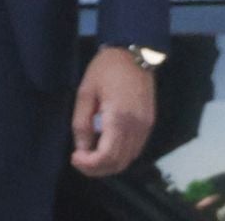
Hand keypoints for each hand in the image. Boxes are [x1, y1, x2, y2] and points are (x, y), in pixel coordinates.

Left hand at [70, 46, 155, 176]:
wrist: (133, 55)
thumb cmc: (105, 70)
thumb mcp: (85, 93)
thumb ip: (82, 122)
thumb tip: (81, 148)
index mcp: (119, 119)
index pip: (107, 156)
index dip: (90, 164)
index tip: (74, 158)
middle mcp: (137, 127)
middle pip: (119, 162)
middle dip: (97, 168)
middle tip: (79, 161)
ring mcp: (146, 127)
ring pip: (129, 159)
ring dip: (109, 164)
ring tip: (89, 157)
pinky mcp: (149, 124)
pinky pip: (135, 149)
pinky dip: (120, 155)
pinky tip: (104, 148)